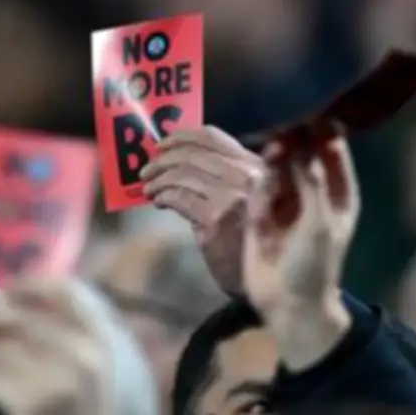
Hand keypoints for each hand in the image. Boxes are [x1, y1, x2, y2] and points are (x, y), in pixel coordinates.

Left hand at [0, 279, 162, 414]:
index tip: (12, 285)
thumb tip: (22, 298)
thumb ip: (69, 330)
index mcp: (96, 338)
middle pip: (20, 317)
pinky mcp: (28, 406)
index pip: (63, 292)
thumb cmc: (87, 408)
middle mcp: (79, 354)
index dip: (31, 282)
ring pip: (0, 347)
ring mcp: (54, 379)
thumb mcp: (93, 362)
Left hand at [142, 127, 263, 294]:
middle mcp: (247, 176)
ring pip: (182, 174)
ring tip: (149, 188)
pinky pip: (179, 197)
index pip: (211, 136)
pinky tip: (159, 202)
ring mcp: (232, 197)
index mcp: (256, 165)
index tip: (163, 144)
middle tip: (147, 169)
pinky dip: (163, 196)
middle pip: (191, 154)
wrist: (268, 278)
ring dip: (158, 179)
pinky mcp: (216, 220)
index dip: (181, 136)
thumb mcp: (254, 197)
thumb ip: (228, 175)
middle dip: (162, 160)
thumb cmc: (257, 237)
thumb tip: (180, 159)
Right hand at [242, 133, 358, 369]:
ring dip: (271, 163)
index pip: (332, 147)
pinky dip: (258, 191)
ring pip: (277, 164)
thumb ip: (311, 181)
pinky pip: (259, 186)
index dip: (321, 128)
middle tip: (279, 144)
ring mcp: (287, 198)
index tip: (305, 115)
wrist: (287, 304)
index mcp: (340, 190)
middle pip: (302, 150)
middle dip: (290, 142)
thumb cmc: (314, 265)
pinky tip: (259, 214)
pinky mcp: (261, 210)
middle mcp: (314, 188)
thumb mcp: (320, 222)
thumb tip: (299, 144)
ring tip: (268, 174)